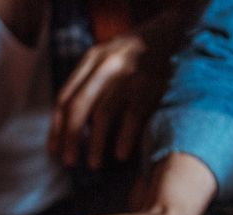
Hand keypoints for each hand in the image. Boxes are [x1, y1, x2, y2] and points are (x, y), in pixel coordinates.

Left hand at [48, 31, 168, 168]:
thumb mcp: (107, 58)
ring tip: (93, 164)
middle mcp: (106, 65)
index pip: (65, 97)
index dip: (57, 127)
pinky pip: (132, 117)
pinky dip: (123, 139)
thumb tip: (68, 128)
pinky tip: (119, 155)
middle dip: (70, 138)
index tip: (54, 151)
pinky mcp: (150, 85)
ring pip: (102, 115)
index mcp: (91, 60)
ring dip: (95, 144)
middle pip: (78, 107)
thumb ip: (88, 84)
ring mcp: (129, 75)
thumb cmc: (136, 57)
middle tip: (69, 162)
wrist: (178, 32)